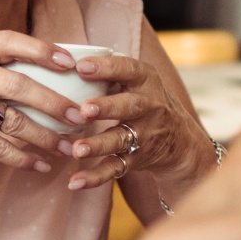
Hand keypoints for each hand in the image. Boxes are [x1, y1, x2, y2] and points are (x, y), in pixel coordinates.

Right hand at [0, 31, 91, 173]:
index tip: (71, 63)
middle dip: (55, 103)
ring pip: (13, 121)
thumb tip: (48, 67)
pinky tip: (41, 165)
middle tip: (81, 115)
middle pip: (20, 86)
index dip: (43, 50)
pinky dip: (22, 158)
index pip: (11, 42)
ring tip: (69, 147)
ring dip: (45, 137)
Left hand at [62, 53, 214, 191]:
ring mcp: (144, 135)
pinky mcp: (136, 159)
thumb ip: (109, 71)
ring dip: (98, 144)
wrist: (180, 141)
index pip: (128, 69)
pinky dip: (95, 176)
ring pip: (120, 139)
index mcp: (146, 81)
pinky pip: (115, 168)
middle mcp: (149, 106)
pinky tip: (75, 182)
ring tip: (77, 149)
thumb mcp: (137, 81)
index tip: (81, 66)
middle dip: (107, 107)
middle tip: (84, 109)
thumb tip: (60, 57)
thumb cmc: (144, 101)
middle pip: (129, 105)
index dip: (106, 68)